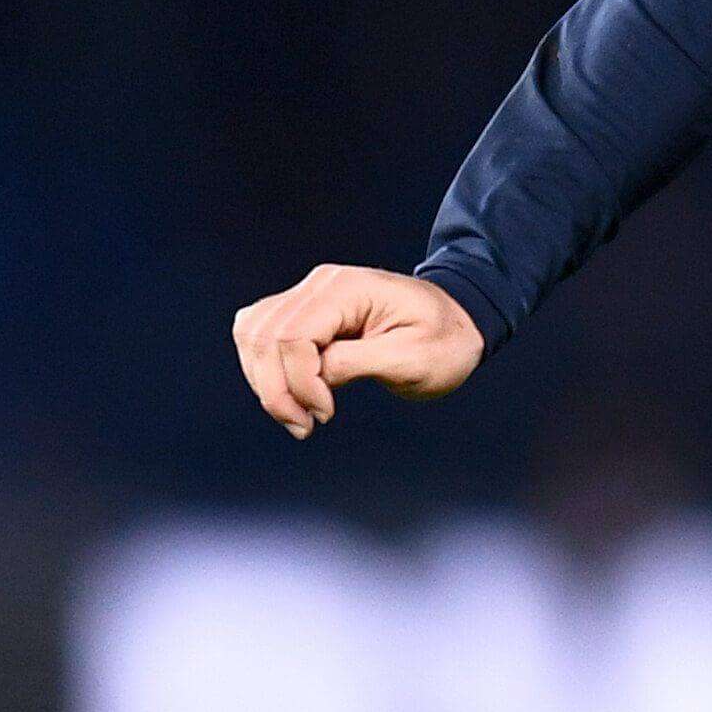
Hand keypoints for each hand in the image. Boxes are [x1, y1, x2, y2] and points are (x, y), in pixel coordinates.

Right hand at [232, 265, 485, 438]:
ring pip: (252, 335)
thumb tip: (313, 375)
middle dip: (276, 389)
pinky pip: (262, 336)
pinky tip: (292, 396)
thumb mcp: (413, 359)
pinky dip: (265, 370)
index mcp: (348, 289)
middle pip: (263, 335)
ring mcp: (309, 295)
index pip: (293, 334)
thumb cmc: (445, 341)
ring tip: (299, 417)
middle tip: (306, 427)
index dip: (299, 382)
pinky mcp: (304, 312)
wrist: (458, 323)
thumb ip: (357, 363)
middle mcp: (320, 285)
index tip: (325, 415)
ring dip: (265, 382)